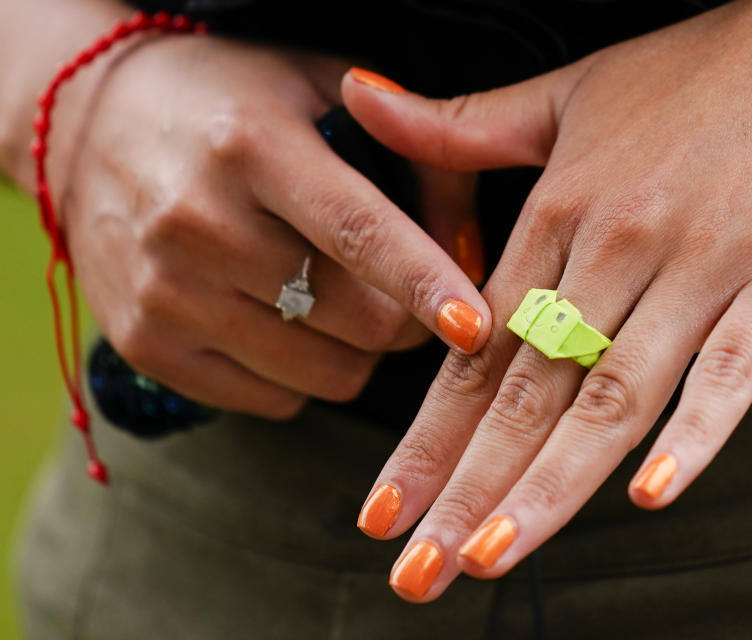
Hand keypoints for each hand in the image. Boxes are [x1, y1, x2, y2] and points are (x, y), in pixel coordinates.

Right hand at [48, 34, 490, 417]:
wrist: (91, 128)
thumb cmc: (228, 105)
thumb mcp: (320, 89)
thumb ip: (413, 152)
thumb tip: (471, 249)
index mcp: (249, 146)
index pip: (357, 230)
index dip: (425, 282)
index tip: (476, 326)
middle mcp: (197, 224)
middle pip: (357, 321)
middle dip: (408, 319)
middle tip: (407, 293)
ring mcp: (164, 294)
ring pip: (326, 374)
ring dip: (358, 349)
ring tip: (335, 296)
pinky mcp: (146, 347)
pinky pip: (275, 400)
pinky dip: (303, 374)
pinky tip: (283, 320)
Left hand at [341, 0, 751, 599]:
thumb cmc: (694, 75)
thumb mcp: (563, 91)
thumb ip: (459, 122)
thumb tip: (358, 95)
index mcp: (560, 213)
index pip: (479, 352)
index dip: (426, 438)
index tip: (382, 508)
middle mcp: (619, 247)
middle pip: (530, 391)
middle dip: (466, 489)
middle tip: (417, 570)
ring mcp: (702, 268)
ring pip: (614, 393)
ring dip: (551, 483)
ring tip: (492, 552)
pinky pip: (733, 369)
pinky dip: (696, 432)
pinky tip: (652, 493)